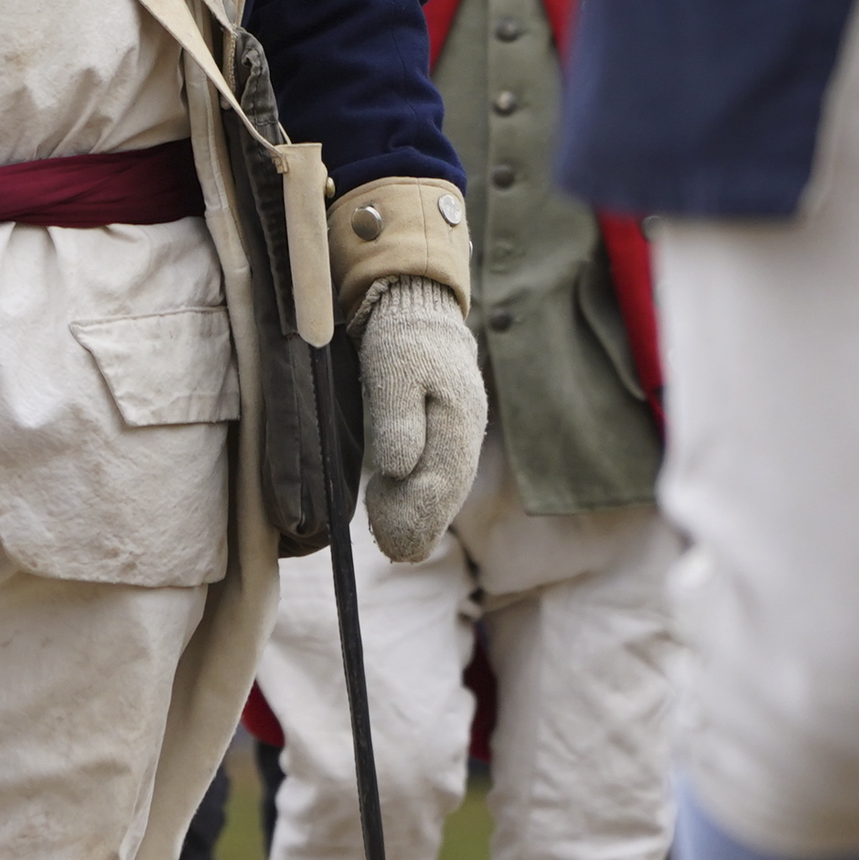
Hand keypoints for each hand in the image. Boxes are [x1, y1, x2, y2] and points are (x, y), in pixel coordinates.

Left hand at [356, 278, 488, 561]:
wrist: (416, 307)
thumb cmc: (402, 336)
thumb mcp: (392, 367)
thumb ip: (396, 416)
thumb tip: (399, 469)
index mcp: (459, 415)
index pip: (443, 478)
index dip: (420, 515)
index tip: (397, 544)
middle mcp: (466, 428)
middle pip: (449, 489)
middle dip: (422, 524)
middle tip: (397, 552)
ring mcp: (460, 431)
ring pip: (446, 485)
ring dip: (421, 515)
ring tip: (396, 542)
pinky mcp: (446, 431)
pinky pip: (439, 473)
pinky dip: (421, 497)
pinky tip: (400, 511)